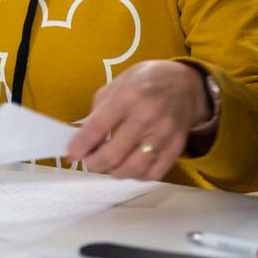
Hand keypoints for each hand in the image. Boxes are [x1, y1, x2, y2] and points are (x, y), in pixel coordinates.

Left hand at [64, 60, 211, 180]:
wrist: (186, 84)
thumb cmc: (146, 81)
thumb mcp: (117, 84)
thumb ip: (99, 111)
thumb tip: (83, 138)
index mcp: (128, 96)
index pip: (97, 128)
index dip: (80, 145)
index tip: (72, 154)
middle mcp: (147, 116)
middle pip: (114, 154)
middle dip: (95, 163)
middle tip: (90, 161)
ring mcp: (164, 133)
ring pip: (133, 168)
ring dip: (115, 172)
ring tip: (109, 165)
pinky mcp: (176, 146)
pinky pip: (154, 173)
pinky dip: (137, 175)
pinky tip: (131, 167)